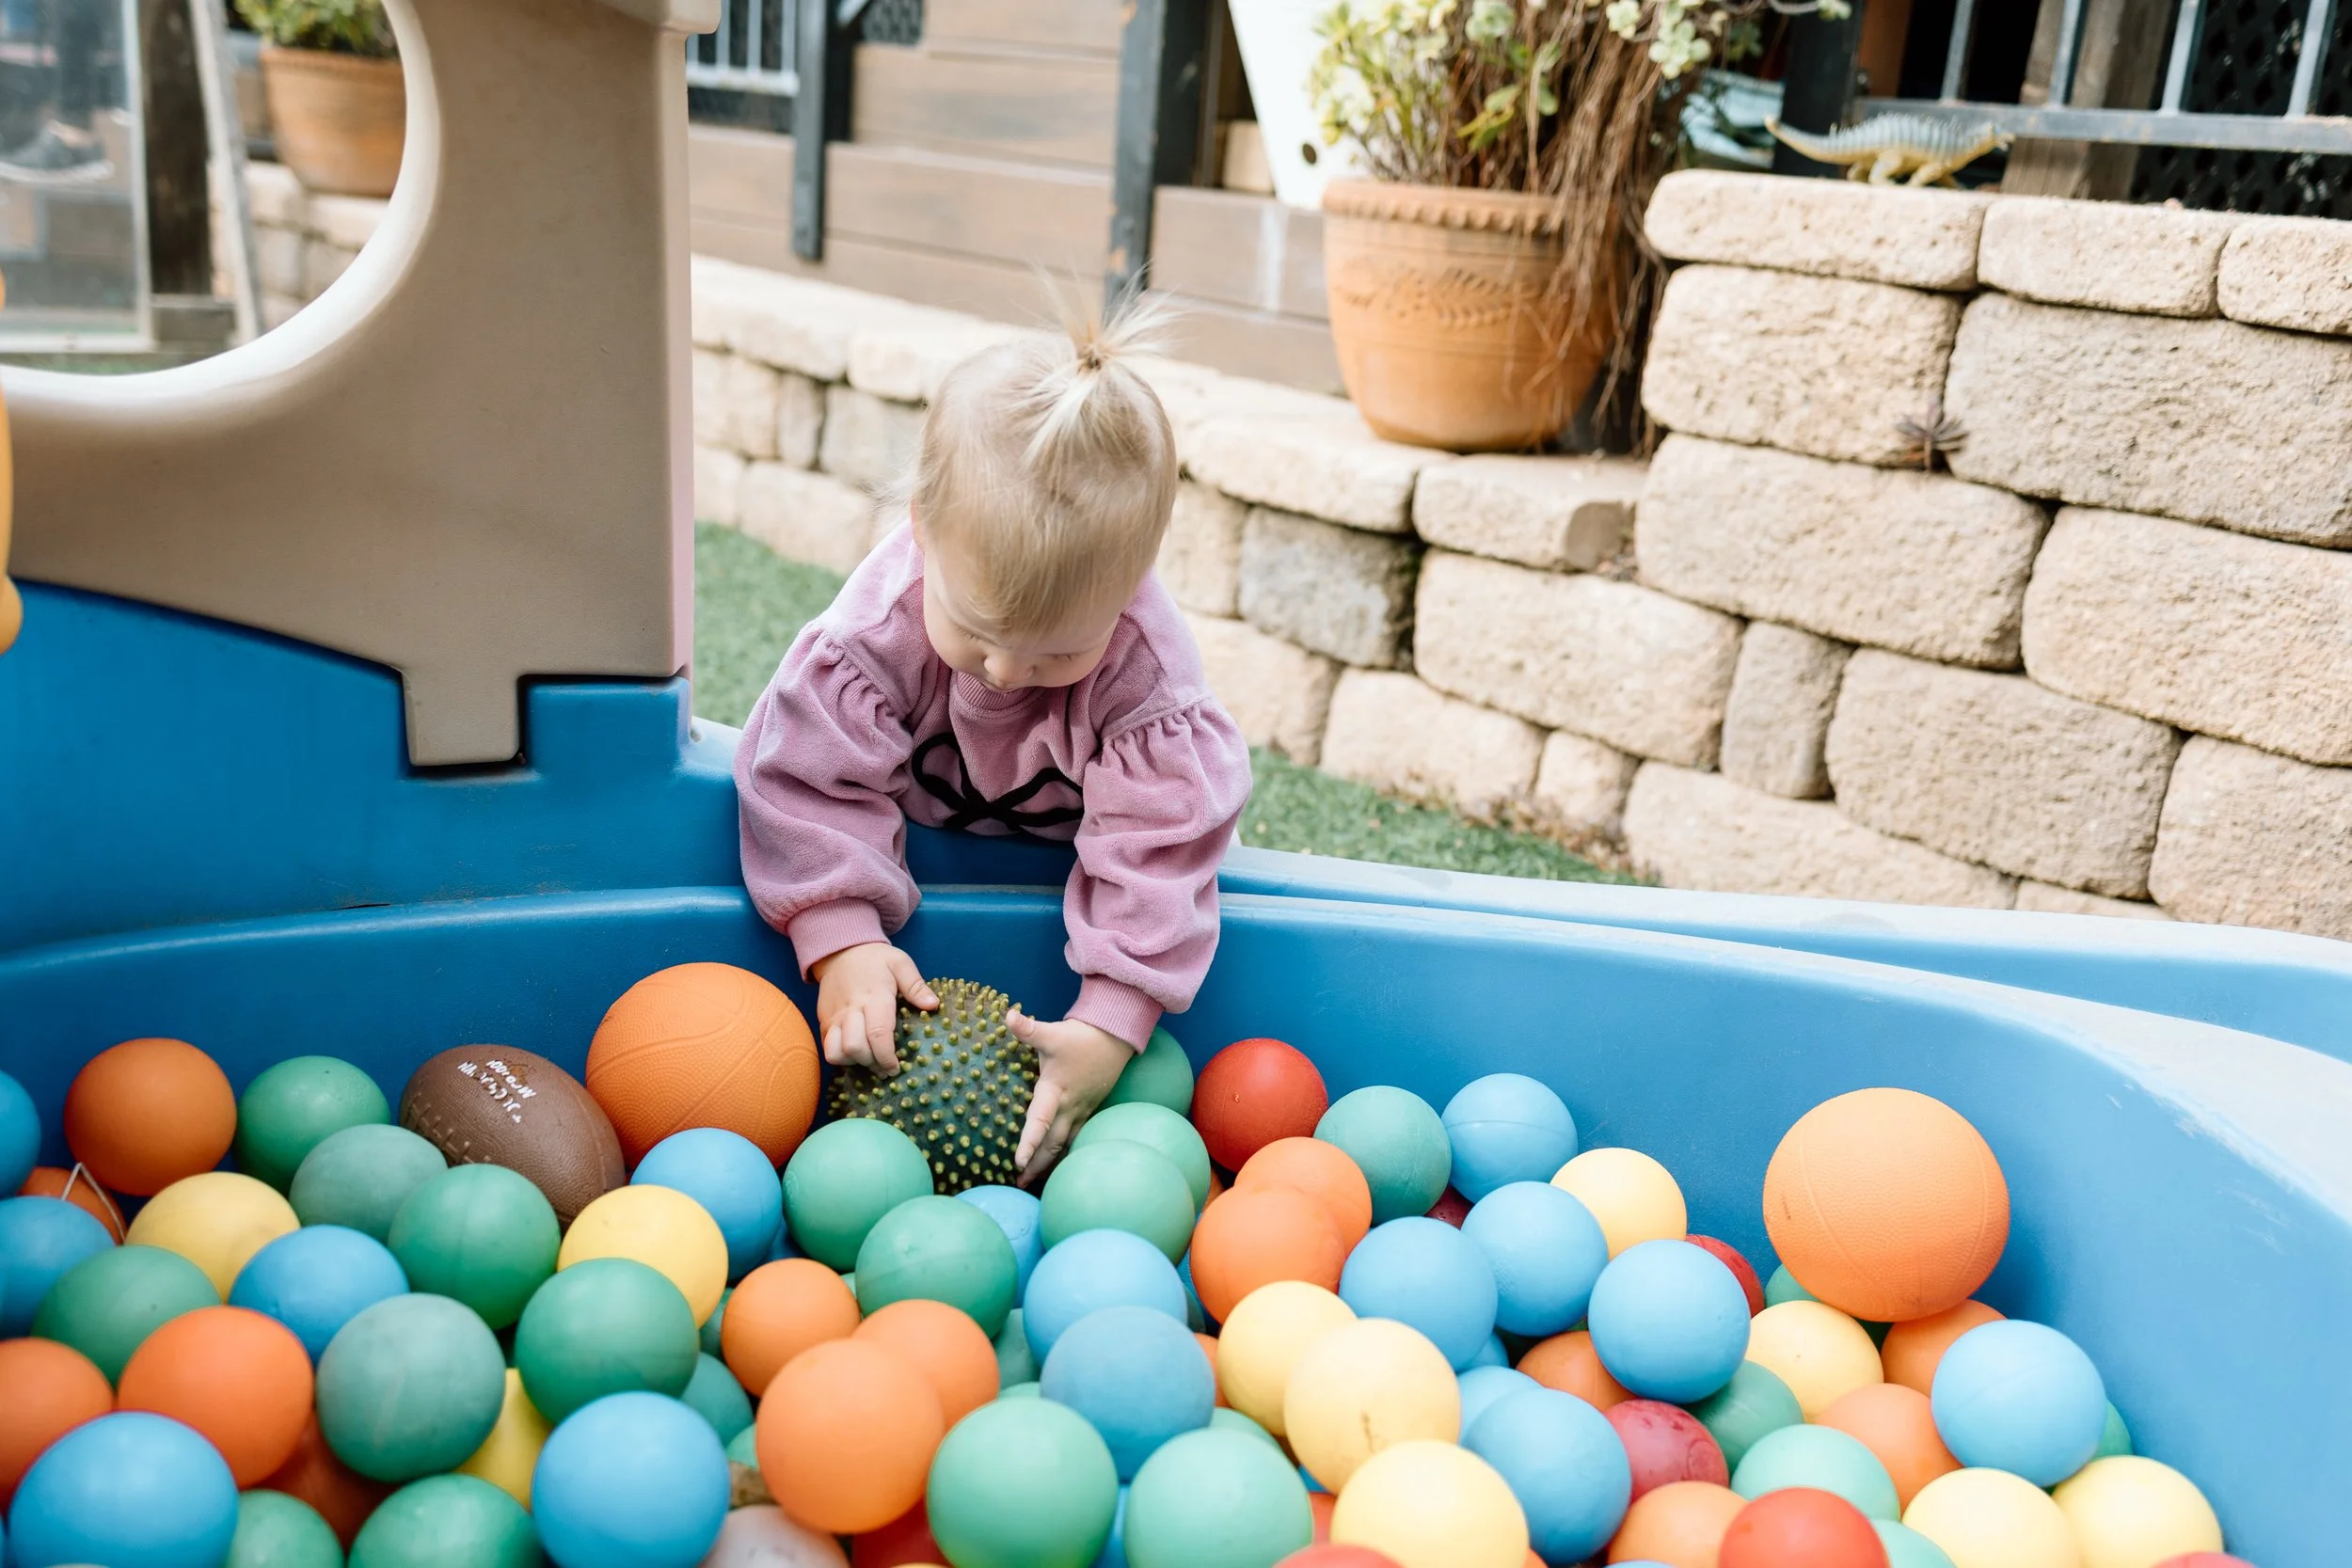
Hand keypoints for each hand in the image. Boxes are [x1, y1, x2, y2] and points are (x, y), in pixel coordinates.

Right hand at [811, 942, 935, 1075]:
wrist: (841, 951)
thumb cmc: (875, 959)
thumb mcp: (900, 963)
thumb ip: (916, 985)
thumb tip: (933, 1005)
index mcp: (874, 997)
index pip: (878, 1034)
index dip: (887, 1056)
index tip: (896, 1067)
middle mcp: (851, 1010)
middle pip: (855, 1047)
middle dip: (872, 1063)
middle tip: (886, 1068)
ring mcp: (834, 1017)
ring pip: (837, 1051)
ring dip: (854, 1061)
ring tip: (870, 1061)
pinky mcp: (824, 1021)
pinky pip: (826, 1048)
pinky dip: (839, 1057)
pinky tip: (855, 1054)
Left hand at [1009, 1008, 1134, 1182]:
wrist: (1113, 1037)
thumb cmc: (1080, 1037)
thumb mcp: (1052, 1033)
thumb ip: (1028, 1028)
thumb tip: (1009, 1015)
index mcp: (1055, 1091)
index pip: (1040, 1121)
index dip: (1029, 1143)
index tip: (1017, 1162)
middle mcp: (1068, 1106)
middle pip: (1052, 1144)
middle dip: (1036, 1165)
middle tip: (1020, 1185)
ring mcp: (1081, 1110)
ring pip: (1065, 1145)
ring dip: (1051, 1164)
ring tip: (1036, 1183)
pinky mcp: (1088, 1109)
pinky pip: (1076, 1138)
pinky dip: (1065, 1154)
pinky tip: (1059, 1165)